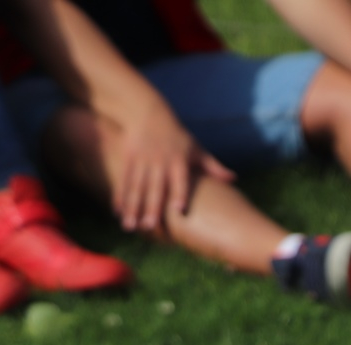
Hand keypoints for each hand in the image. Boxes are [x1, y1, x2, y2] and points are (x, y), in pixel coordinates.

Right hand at [115, 104, 234, 231]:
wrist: (147, 112)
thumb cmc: (177, 136)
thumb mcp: (196, 148)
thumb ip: (213, 166)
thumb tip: (233, 178)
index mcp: (179, 161)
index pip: (180, 180)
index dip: (180, 194)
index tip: (179, 210)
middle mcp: (160, 162)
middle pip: (156, 187)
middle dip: (152, 207)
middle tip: (150, 227)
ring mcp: (142, 160)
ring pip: (137, 187)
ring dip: (132, 207)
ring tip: (129, 226)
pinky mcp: (128, 158)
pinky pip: (124, 180)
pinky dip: (120, 196)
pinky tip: (117, 212)